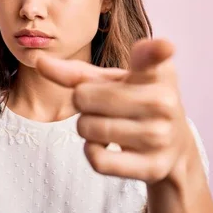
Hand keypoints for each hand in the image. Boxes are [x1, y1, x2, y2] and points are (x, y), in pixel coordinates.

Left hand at [36, 39, 197, 183]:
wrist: (174, 146)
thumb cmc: (135, 103)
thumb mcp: (112, 82)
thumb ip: (77, 73)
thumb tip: (39, 61)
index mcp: (155, 71)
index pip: (153, 57)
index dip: (156, 50)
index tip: (164, 46)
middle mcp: (164, 101)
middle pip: (83, 96)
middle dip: (83, 103)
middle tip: (107, 107)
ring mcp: (161, 135)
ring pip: (87, 128)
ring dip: (87, 128)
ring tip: (110, 125)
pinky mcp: (153, 167)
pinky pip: (97, 159)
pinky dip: (92, 152)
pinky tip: (108, 147)